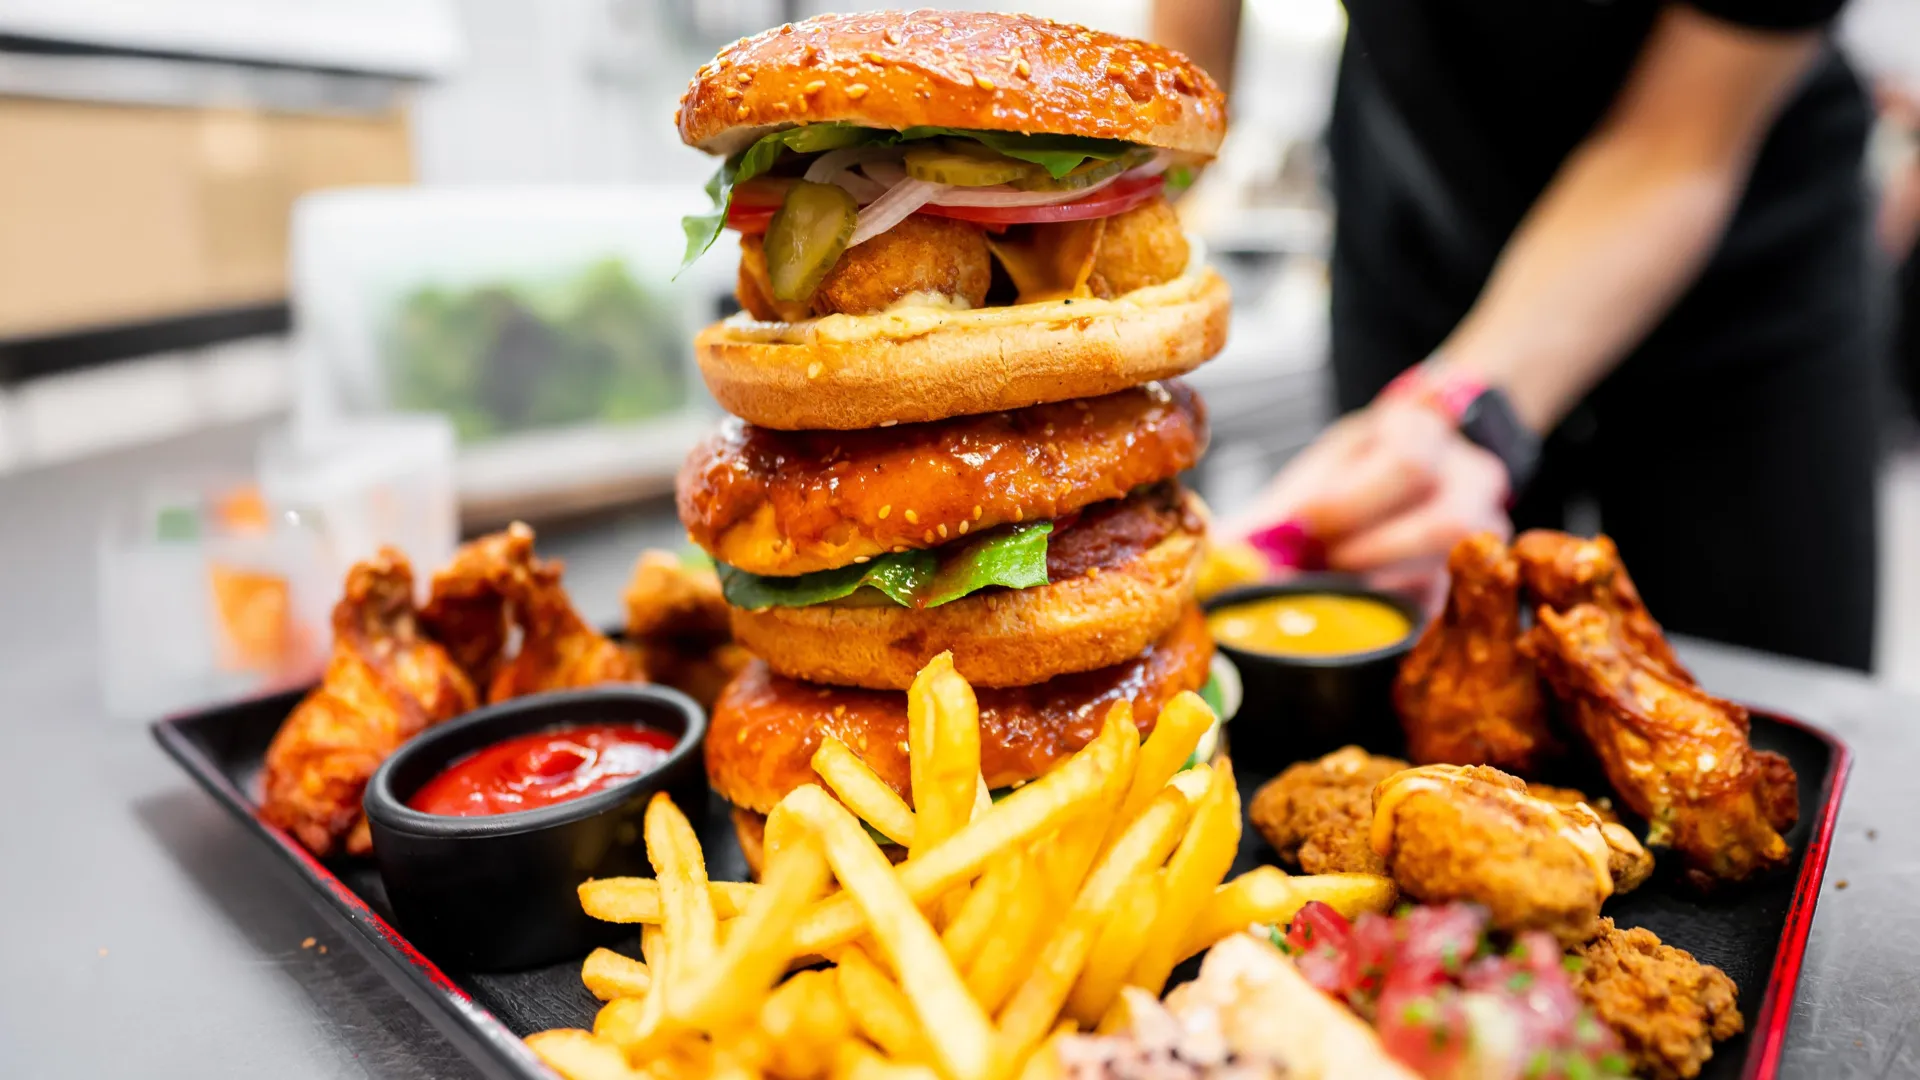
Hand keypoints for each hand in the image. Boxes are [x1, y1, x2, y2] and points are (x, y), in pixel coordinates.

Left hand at [1221, 399, 1512, 603]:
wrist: (1411, 479)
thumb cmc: (1354, 478)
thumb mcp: (1315, 478)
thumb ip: (1274, 518)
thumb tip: (1218, 560)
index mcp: (1421, 430)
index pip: (1407, 462)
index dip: (1349, 503)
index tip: (1304, 525)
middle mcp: (1472, 474)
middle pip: (1449, 520)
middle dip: (1374, 551)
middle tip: (1326, 564)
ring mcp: (1488, 526)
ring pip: (1456, 565)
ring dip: (1390, 584)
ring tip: (1341, 587)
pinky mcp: (1481, 576)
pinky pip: (1454, 603)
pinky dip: (1404, 612)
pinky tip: (1364, 613)